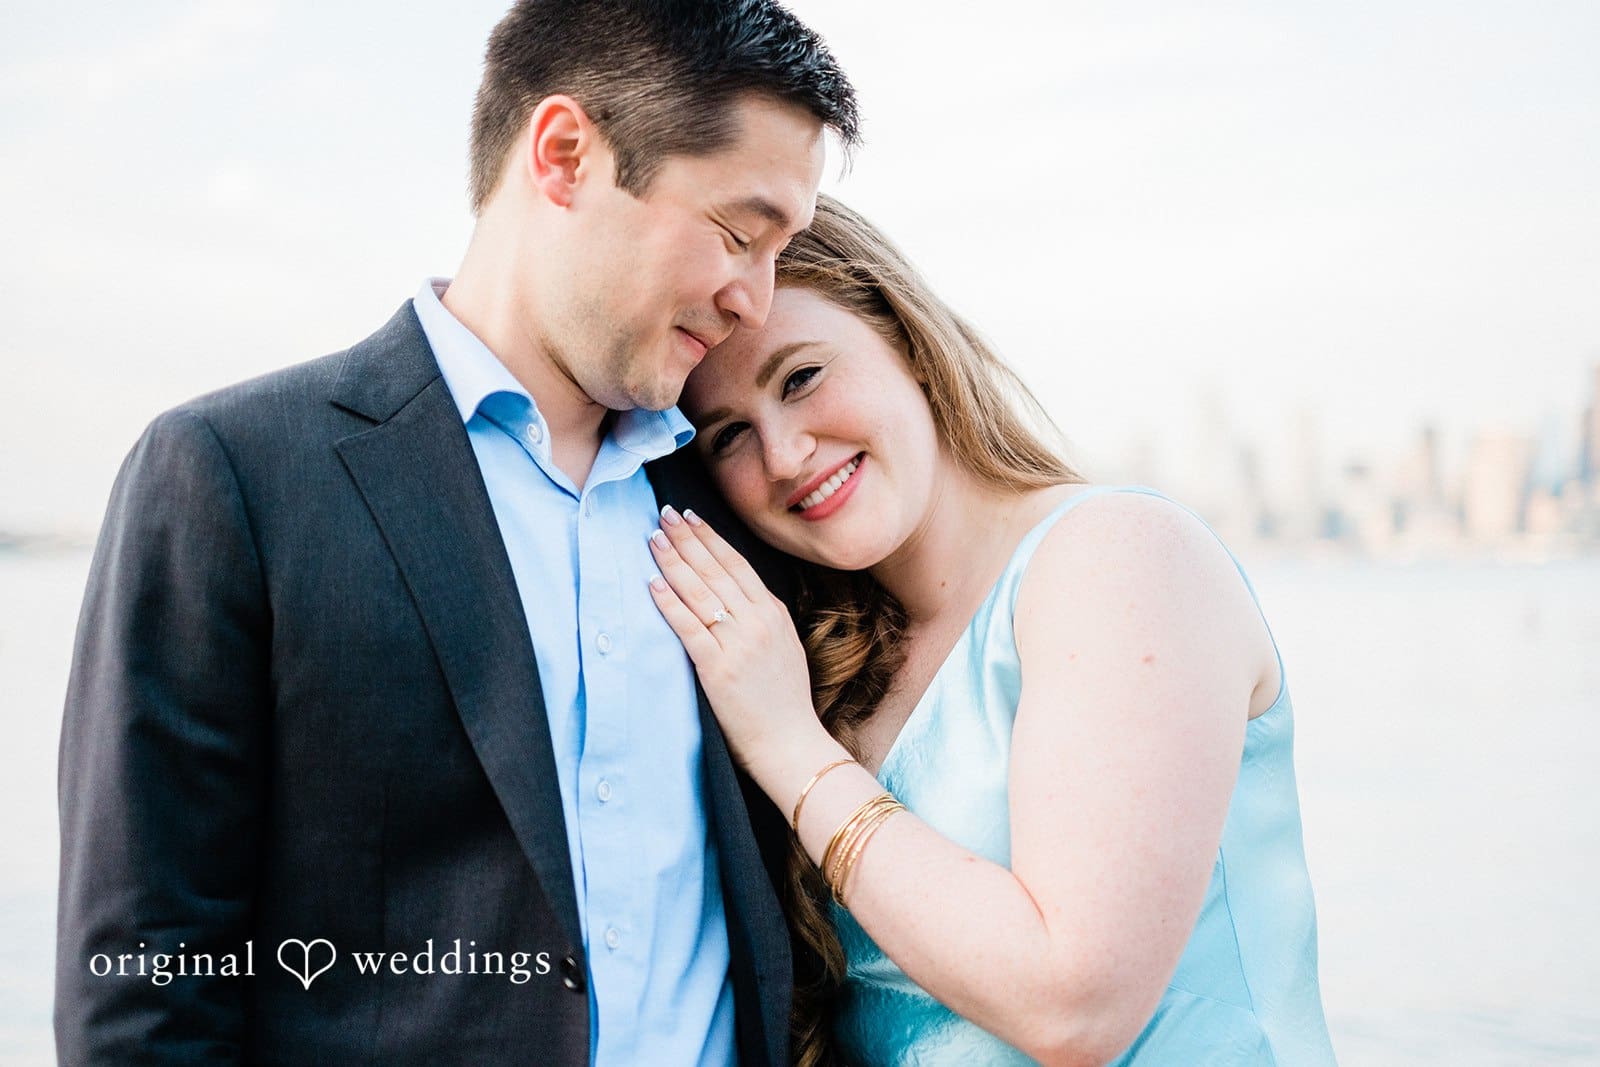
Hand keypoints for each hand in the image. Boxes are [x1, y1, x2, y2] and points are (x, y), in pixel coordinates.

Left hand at [647, 505, 829, 774]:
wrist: (791, 742)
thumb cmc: (783, 700)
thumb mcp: (784, 646)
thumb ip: (762, 619)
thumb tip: (735, 594)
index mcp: (773, 613)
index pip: (736, 564)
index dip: (710, 538)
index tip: (690, 517)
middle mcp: (757, 622)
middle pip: (715, 570)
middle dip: (686, 539)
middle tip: (664, 514)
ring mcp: (738, 644)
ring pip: (700, 591)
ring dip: (674, 561)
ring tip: (654, 538)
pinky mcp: (719, 669)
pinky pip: (689, 628)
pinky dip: (669, 603)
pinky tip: (652, 584)